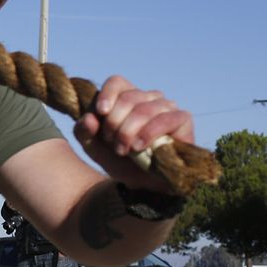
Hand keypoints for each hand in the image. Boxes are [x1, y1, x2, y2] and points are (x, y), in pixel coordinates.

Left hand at [74, 76, 195, 192]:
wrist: (142, 185)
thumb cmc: (120, 161)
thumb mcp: (94, 148)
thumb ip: (83, 132)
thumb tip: (89, 118)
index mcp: (127, 99)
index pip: (117, 82)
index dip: (108, 94)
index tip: (101, 113)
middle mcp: (148, 98)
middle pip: (128, 98)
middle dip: (114, 124)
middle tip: (113, 144)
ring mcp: (167, 107)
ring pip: (144, 109)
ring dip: (129, 132)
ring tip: (125, 150)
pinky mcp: (182, 119)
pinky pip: (166, 119)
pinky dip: (148, 134)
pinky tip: (139, 148)